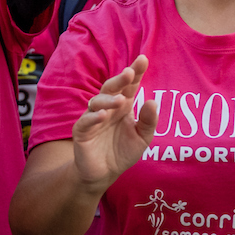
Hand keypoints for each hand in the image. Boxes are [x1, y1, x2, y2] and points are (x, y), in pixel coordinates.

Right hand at [71, 55, 157, 187]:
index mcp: (124, 105)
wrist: (104, 175)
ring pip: (97, 101)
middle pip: (111, 87)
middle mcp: (108, 107)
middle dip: (120, 79)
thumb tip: (153, 101)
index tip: (143, 59)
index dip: (135, 72)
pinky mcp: (81, 132)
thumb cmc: (122, 152)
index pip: (130, 85)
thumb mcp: (143, 138)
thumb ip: (149, 122)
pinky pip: (85, 121)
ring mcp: (93, 118)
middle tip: (130, 72)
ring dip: (108, 99)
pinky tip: (103, 115)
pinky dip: (93, 117)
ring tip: (121, 100)